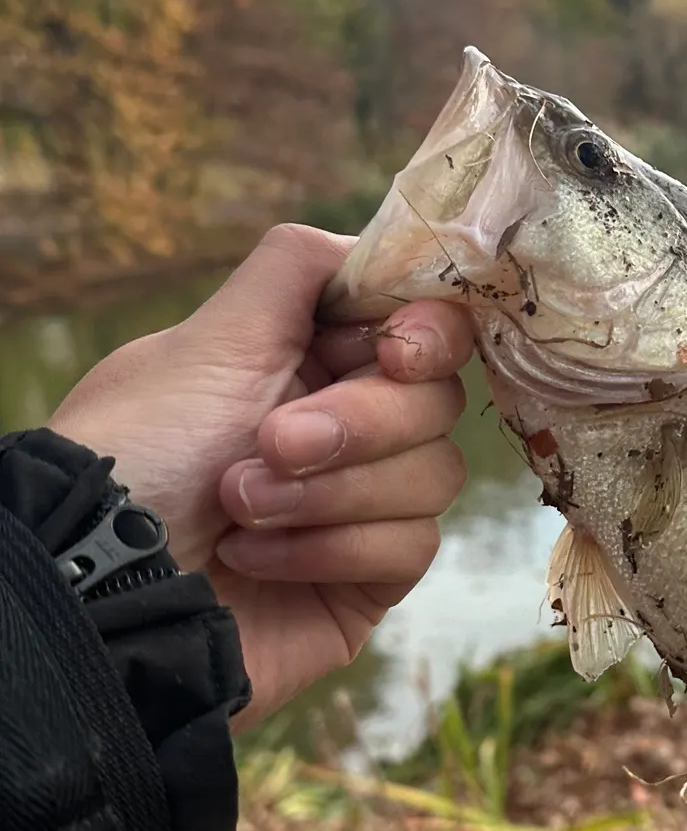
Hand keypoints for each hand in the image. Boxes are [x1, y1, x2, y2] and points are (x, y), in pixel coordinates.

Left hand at [49, 223, 473, 728]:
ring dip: (332, 491)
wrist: (104, 587)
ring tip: (241, 508)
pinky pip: (411, 545)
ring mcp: (364, 504)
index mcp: (313, 360)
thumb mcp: (209, 341)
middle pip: (438, 399)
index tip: (396, 352)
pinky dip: (329, 547)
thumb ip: (295, 272)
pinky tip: (255, 557)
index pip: (424, 328)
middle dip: (358, 423)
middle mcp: (349, 427)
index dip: (428, 334)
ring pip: (434, 473)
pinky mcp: (370, 577)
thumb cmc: (140, 454)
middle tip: (270, 442)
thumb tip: (370, 243)